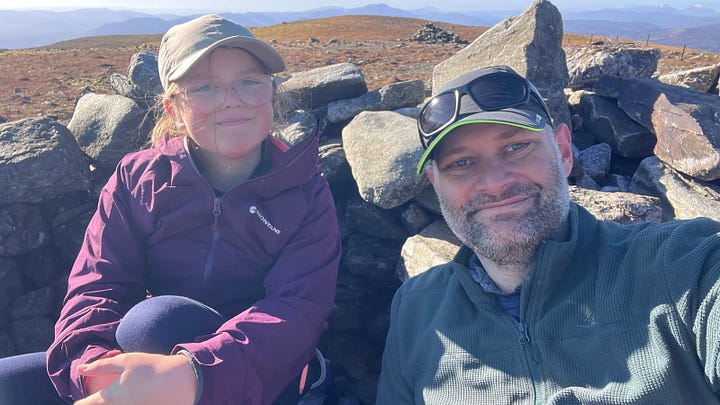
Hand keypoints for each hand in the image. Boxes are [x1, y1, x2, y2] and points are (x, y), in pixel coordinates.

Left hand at [75, 352, 197, 404]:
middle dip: (96, 402)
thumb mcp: (125, 361)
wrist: (180, 381)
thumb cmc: (151, 368)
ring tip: (123, 394)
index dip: (81, 402)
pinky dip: (127, 404)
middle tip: (104, 396)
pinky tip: (136, 397)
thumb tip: (80, 369)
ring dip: (112, 403)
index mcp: (109, 398)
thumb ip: (100, 366)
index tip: (83, 399)